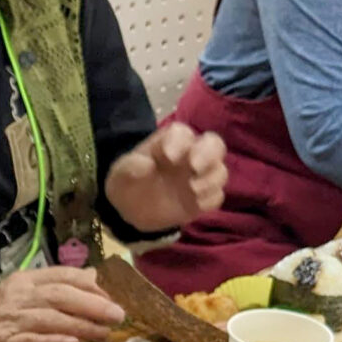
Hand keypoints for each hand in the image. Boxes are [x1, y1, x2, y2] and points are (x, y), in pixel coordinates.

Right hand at [0, 266, 123, 341]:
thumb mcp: (25, 291)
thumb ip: (57, 285)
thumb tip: (92, 277)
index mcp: (25, 280)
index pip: (62, 275)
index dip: (89, 285)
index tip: (109, 296)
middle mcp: (19, 297)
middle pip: (61, 296)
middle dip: (92, 305)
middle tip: (116, 315)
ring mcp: (12, 320)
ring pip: (52, 319)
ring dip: (81, 326)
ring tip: (103, 333)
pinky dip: (56, 341)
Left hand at [104, 121, 226, 233]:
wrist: (131, 209)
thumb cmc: (128, 181)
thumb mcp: (121, 173)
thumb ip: (130, 166)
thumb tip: (146, 165)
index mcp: (169, 142)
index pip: (182, 133)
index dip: (179, 141)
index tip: (168, 157)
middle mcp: (190, 155)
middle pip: (214, 144)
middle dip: (208, 153)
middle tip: (194, 167)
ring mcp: (199, 177)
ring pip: (220, 170)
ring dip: (211, 179)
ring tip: (192, 189)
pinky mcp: (202, 198)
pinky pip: (216, 196)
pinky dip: (210, 199)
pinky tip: (195, 204)